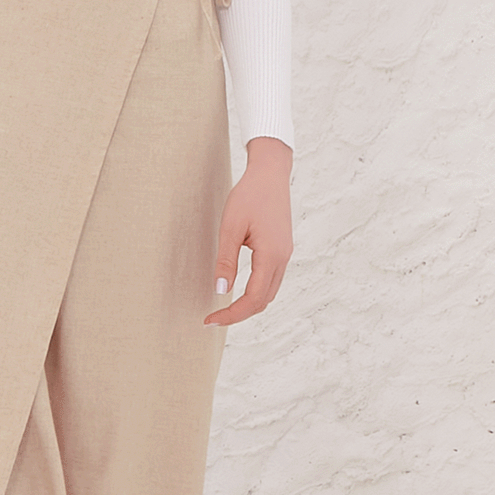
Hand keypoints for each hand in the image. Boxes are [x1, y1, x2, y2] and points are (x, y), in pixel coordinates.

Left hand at [205, 136, 292, 326]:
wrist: (271, 173)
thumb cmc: (249, 195)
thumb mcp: (231, 227)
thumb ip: (226, 260)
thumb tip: (221, 291)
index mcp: (272, 255)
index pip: (253, 299)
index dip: (232, 314)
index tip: (210, 320)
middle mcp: (283, 259)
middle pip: (263, 301)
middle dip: (238, 314)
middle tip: (212, 319)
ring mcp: (285, 255)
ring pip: (269, 293)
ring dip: (248, 305)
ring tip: (223, 310)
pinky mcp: (282, 250)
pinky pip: (271, 281)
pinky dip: (255, 293)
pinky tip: (239, 291)